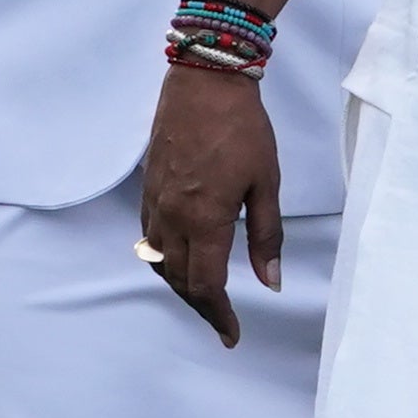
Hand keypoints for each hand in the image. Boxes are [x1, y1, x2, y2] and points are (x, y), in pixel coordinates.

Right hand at [136, 65, 283, 349]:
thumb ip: (266, 236)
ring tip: (204, 298)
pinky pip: (148, 238)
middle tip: (222, 321)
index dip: (219, 315)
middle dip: (201, 306)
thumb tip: (269, 282)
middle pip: (179, 280)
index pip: (206, 285)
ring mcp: (155, 203)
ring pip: (159, 262)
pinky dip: (163, 260)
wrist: (204, 83)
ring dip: (179, 286)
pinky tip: (179, 261)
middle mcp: (172, 217)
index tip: (232, 335)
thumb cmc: (243, 129)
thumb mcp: (266, 183)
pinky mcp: (148, 189)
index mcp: (205, 219)